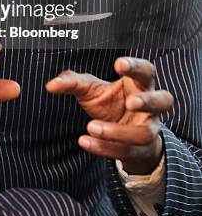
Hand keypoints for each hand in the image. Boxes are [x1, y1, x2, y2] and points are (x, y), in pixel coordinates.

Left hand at [46, 57, 173, 173]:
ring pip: (144, 133)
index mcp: (139, 84)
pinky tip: (85, 141)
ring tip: (91, 126)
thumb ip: (72, 82)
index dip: (136, 66)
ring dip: (118, 132)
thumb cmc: (109, 103)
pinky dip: (104, 148)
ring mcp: (148, 129)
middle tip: (130, 102)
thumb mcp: (90, 90)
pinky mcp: (140, 150)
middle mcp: (150, 106)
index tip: (118, 64)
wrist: (120, 135)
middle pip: (164, 100)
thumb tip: (51, 85)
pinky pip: (127, 152)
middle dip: (148, 101)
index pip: (146, 70)